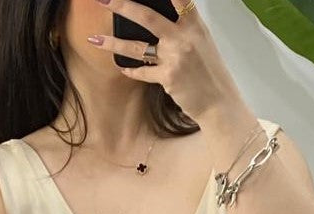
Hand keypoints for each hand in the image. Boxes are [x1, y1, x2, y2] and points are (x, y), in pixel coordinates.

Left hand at [87, 1, 240, 120]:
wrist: (219, 103)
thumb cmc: (210, 72)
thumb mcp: (202, 42)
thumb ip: (183, 27)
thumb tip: (159, 19)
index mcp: (194, 24)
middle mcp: (183, 37)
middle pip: (147, 16)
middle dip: (122, 5)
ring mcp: (174, 58)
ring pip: (136, 47)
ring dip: (112, 43)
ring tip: (94, 39)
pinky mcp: (167, 78)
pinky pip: (142, 72)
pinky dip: (131, 71)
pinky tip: (122, 68)